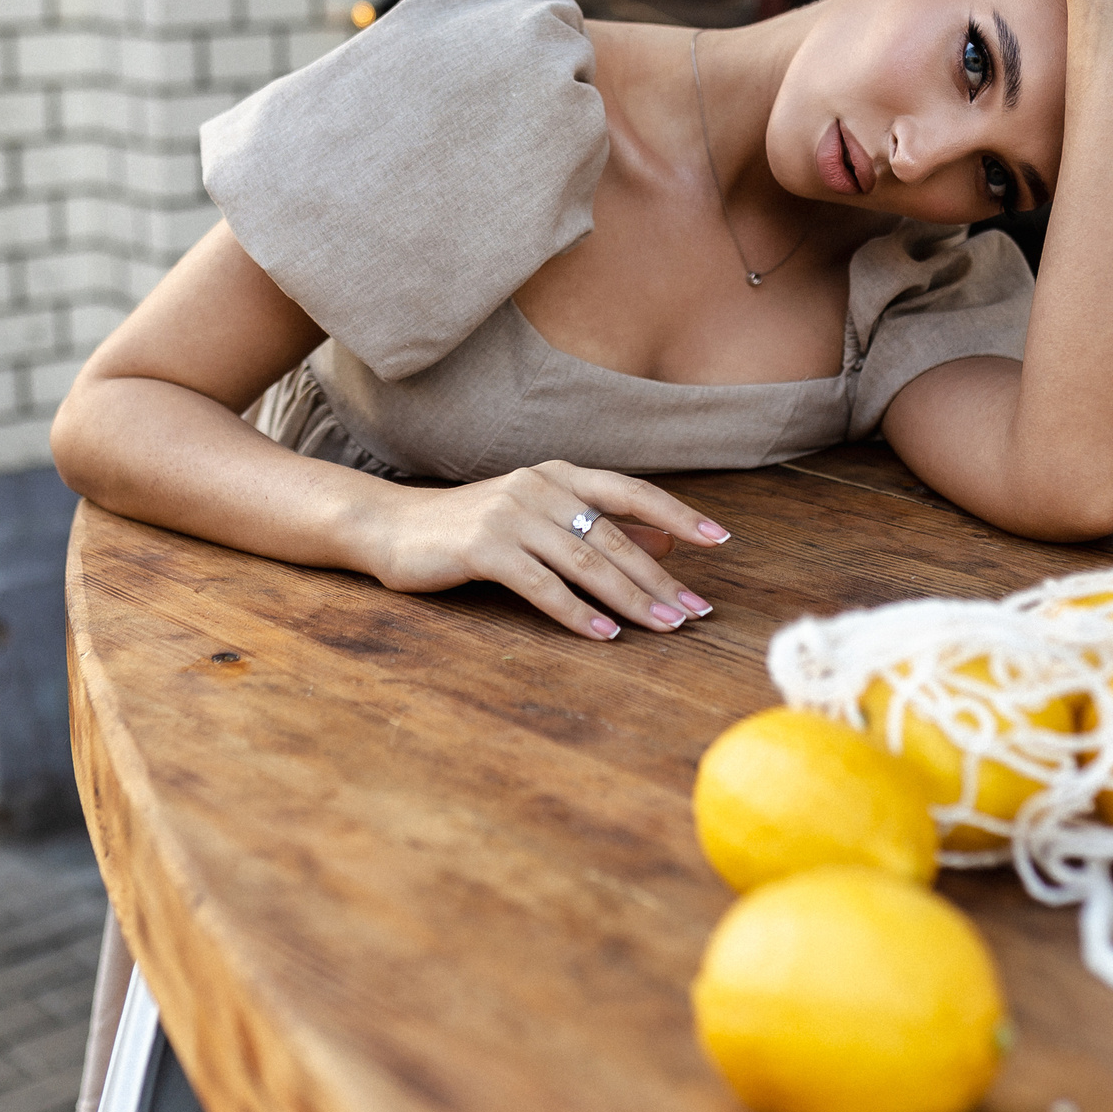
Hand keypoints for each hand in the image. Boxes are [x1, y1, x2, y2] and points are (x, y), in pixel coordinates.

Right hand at [363, 461, 727, 639]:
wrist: (391, 527)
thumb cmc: (471, 528)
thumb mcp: (539, 519)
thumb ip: (599, 528)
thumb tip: (667, 542)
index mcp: (559, 475)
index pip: (631, 492)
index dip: (678, 515)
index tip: (720, 540)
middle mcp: (539, 486)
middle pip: (614, 537)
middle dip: (660, 578)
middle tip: (696, 611)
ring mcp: (511, 514)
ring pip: (586, 562)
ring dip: (630, 600)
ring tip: (665, 627)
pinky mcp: (484, 547)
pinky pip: (542, 585)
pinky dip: (578, 613)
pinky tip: (605, 636)